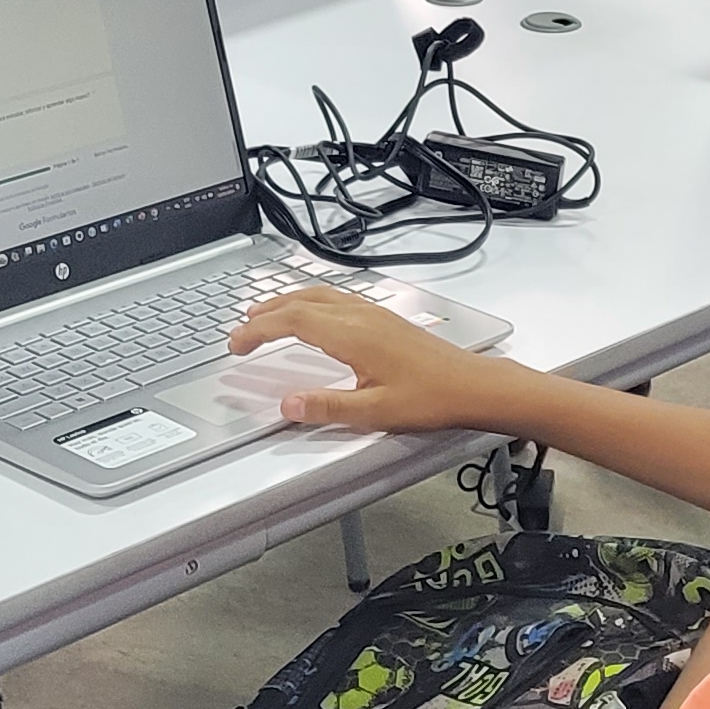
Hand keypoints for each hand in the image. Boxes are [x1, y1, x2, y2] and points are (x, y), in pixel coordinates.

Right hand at [228, 288, 527, 434]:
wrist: (473, 385)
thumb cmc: (432, 398)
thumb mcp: (375, 412)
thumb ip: (328, 408)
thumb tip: (288, 404)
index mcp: (353, 335)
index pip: (292, 321)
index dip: (259, 330)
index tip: (236, 344)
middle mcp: (362, 317)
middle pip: (302, 301)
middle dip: (266, 312)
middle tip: (241, 330)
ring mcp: (375, 314)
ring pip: (320, 296)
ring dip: (288, 302)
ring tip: (266, 315)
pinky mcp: (386, 319)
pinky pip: (338, 299)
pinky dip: (311, 302)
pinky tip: (312, 313)